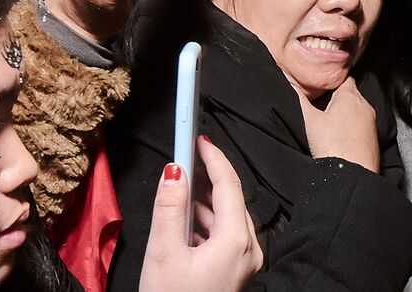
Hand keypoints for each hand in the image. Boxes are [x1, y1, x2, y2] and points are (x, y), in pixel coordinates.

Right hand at [140, 137, 260, 291]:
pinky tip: (185, 223)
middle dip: (208, 177)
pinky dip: (206, 223)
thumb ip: (169, 207)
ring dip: (205, 201)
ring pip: (228, 218)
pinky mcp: (236, 273)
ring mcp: (245, 264)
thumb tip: (173, 171)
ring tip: (180, 188)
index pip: (228, 184)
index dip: (212, 156)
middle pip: (231, 199)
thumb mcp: (163, 253)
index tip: (198, 137)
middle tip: (187, 157)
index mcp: (236, 241)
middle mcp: (249, 250)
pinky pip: (226, 235)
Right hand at [294, 77, 379, 171]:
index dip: (332, 81)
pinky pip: (361, 127)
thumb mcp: (309, 120)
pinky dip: (351, 129)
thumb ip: (299, 99)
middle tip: (321, 107)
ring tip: (328, 125)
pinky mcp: (373, 139)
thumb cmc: (333, 146)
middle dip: (337, 98)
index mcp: (350, 96)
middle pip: (350, 94)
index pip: (344, 78)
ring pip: (356, 111)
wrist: (352, 175)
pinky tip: (339, 139)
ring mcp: (371, 123)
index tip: (322, 87)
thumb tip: (290, 86)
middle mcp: (364, 106)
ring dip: (344, 115)